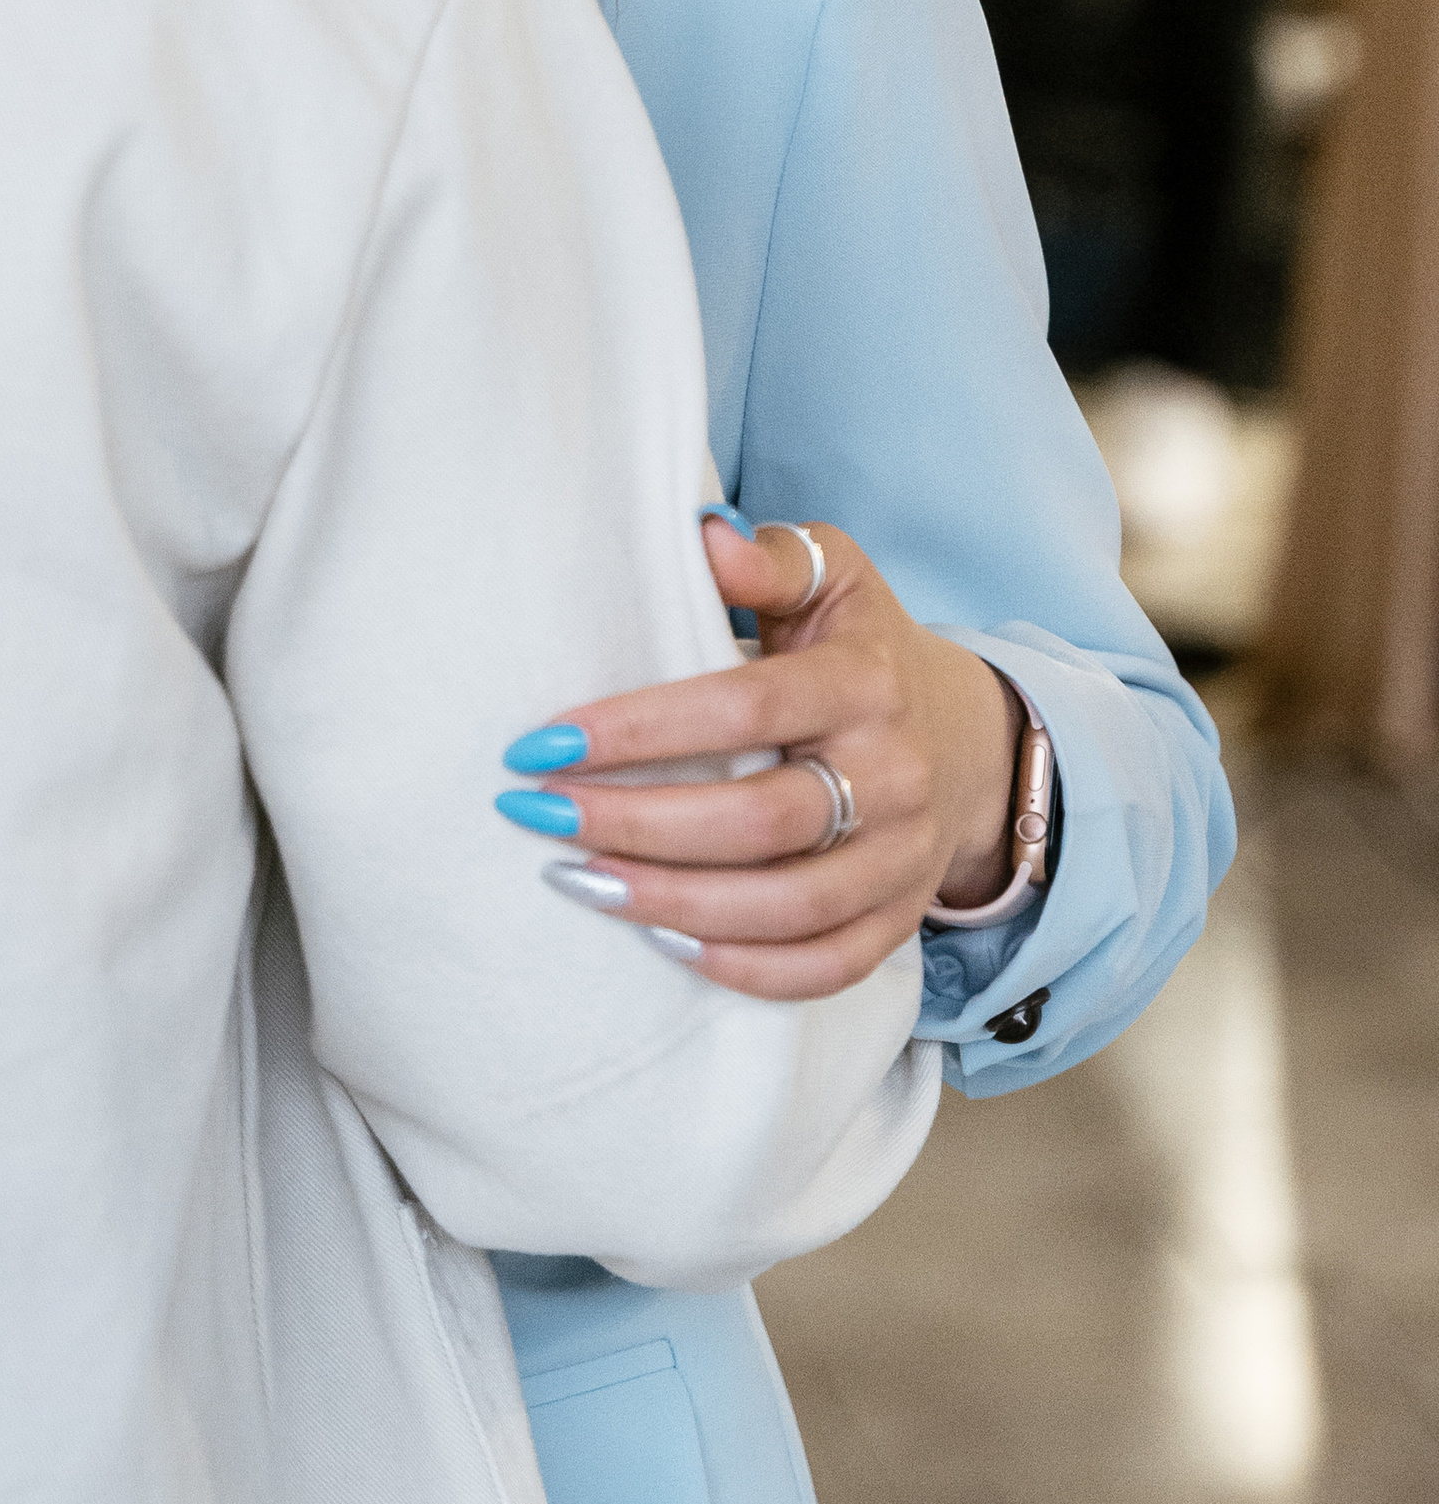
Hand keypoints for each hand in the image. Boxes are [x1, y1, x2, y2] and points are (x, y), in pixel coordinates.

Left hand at [496, 516, 1026, 999]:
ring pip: (789, 905)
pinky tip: (662, 941)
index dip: (640, 729)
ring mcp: (903, 856)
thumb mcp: (833, 577)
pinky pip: (825, 965)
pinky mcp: (901, 918)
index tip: (542, 743)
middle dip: (636, 823)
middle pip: (761, 819)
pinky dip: (745, 969)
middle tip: (535, 814)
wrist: (969, 738)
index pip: (745, 707)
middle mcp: (893, 774)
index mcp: (865, 681)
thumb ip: (770, 557)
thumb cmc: (861, 647)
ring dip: (672, 902)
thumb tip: (702, 534)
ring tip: (576, 883)